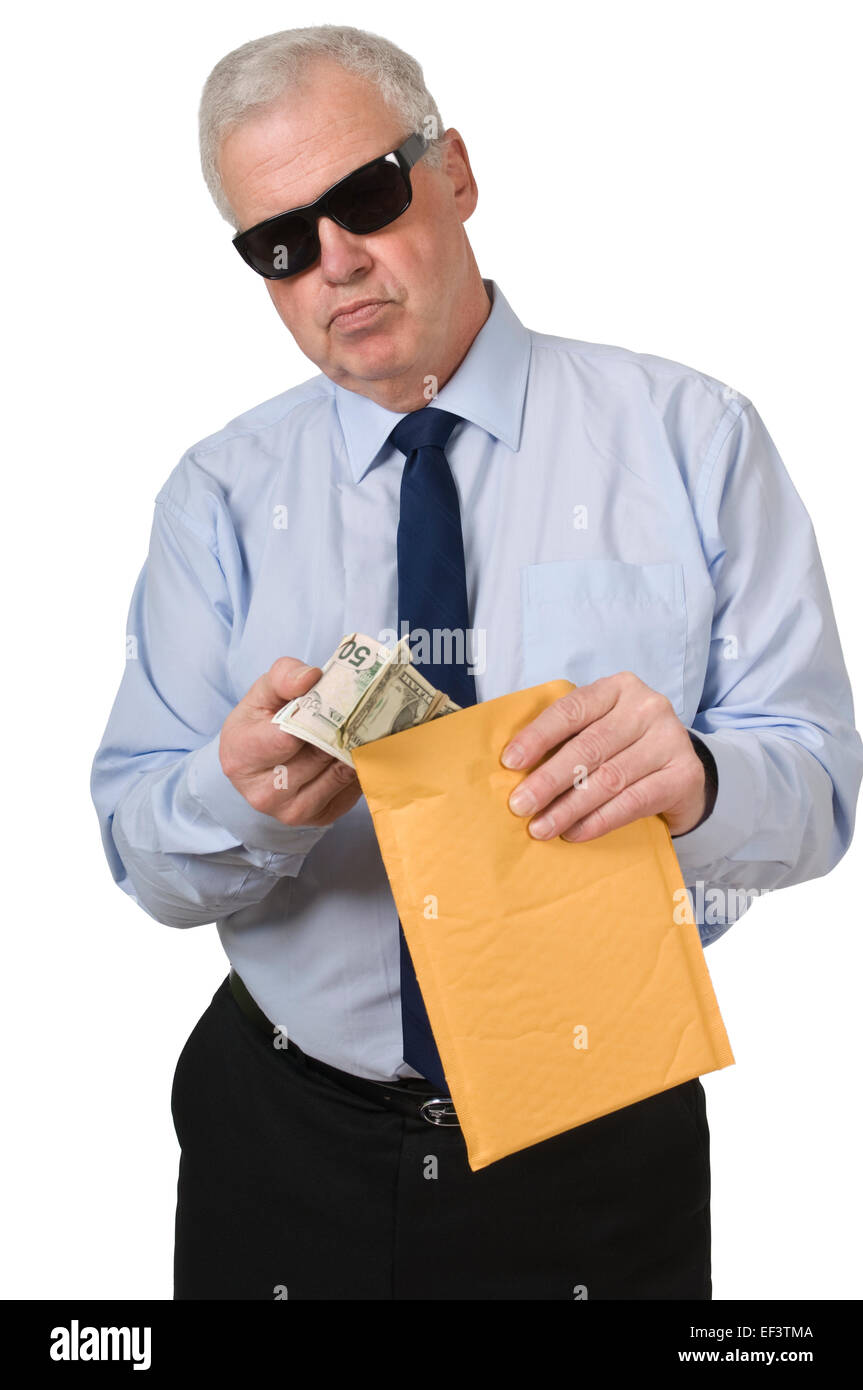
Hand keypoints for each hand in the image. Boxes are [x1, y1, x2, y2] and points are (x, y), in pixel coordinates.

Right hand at [219, 657, 361, 826]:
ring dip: (353, 751)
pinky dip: (358, 770)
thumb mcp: (263, 692)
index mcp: (241, 756)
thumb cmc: (259, 723)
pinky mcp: (316, 820)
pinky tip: (358, 752)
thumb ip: (283, 676)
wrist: (255, 764)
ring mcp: (290, 811)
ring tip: (362, 728)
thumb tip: (311, 677)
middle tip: (361, 709)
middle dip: (339, 731)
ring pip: (337, 775)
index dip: (313, 718)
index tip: (334, 700)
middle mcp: (263, 792)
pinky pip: (349, 792)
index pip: (286, 738)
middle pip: (317, 756)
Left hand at [500, 672, 706, 841]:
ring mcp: (670, 739)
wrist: (681, 771)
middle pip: (589, 747)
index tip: (509, 762)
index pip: (572, 710)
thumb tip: (515, 769)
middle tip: (520, 806)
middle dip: (548, 780)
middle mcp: (648, 707)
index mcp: (618, 688)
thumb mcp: (599, 728)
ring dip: (569, 807)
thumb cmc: (625, 747)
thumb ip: (566, 738)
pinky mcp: (685, 774)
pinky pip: (634, 801)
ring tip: (541, 827)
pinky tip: (575, 832)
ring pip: (610, 778)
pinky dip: (599, 820)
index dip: (538, 736)